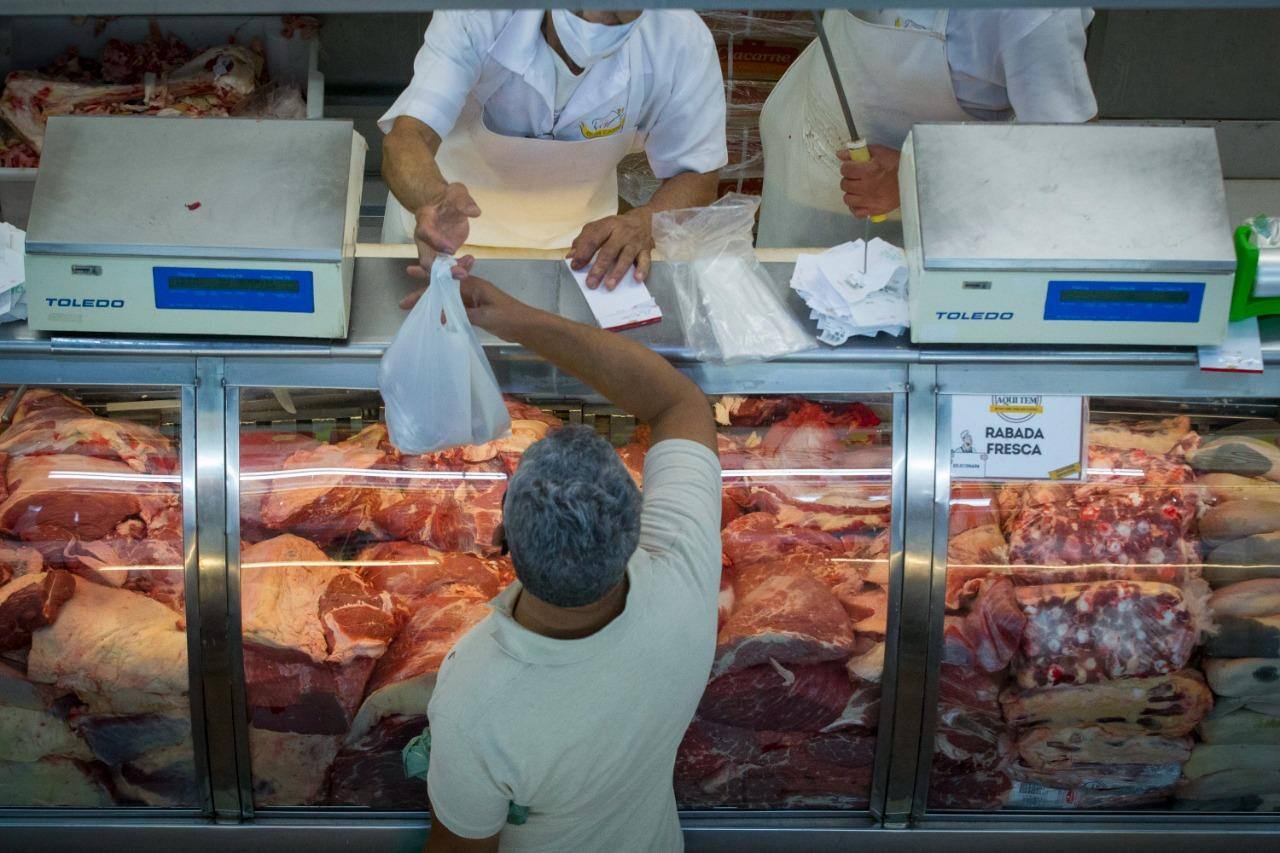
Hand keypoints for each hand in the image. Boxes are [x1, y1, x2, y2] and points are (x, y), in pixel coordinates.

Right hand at [399, 257, 523, 339]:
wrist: (526, 326)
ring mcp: (473, 301)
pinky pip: (455, 310)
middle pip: (443, 290)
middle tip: (403, 302)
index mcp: (473, 284)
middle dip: (423, 294)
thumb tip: (440, 316)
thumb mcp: (484, 315)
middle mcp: (471, 289)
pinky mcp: (476, 311)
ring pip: (447, 301)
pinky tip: (434, 321)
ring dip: (432, 305)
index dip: (427, 277)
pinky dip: (444, 314)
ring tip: (414, 312)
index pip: (445, 279)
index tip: (411, 271)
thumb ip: (462, 313)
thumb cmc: (508, 316)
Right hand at [413, 183, 480, 268]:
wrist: (446, 205)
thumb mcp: (458, 193)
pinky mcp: (441, 255)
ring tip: (466, 270)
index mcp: (425, 218)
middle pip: (425, 258)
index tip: (452, 249)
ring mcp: (431, 248)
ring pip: (435, 268)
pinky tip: (469, 262)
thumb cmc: (450, 198)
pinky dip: (457, 269)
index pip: (425, 232)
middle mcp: (423, 237)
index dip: (436, 242)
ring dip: (450, 273)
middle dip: (440, 269)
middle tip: (460, 273)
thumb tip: (474, 211)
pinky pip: (445, 267)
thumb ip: (464, 201)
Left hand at [566, 209, 652, 289]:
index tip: (575, 266)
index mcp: (607, 225)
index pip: (593, 239)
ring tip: (608, 286)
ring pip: (626, 257)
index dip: (583, 253)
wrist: (642, 219)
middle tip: (590, 283)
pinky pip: (645, 260)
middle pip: (609, 251)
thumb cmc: (615, 227)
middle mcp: (621, 233)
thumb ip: (583, 241)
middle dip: (599, 268)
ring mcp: (634, 241)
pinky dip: (642, 270)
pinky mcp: (646, 249)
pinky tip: (637, 279)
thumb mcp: (598, 228)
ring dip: (617, 273)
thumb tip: (571, 257)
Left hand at [837, 144, 900, 218]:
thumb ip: (858, 152)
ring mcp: (871, 201)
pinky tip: (861, 200)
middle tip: (856, 177)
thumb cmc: (898, 164)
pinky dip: (856, 206)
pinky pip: (856, 212)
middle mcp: (868, 187)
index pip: (846, 169)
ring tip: (859, 188)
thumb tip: (840, 154)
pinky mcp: (875, 210)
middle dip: (849, 179)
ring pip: (848, 199)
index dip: (847, 167)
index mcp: (869, 171)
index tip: (851, 167)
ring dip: (851, 192)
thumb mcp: (879, 152)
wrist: (913, 179)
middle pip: (845, 184)